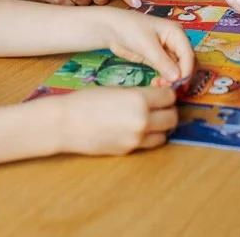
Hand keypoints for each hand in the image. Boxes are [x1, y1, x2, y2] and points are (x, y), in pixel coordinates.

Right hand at [58, 87, 178, 154]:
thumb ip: (138, 93)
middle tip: (160, 106)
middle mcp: (142, 120)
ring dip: (162, 126)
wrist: (66, 123)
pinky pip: (150, 144)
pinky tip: (139, 129)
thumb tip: (154, 96)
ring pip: (165, 134)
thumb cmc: (87, 100)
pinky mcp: (129, 150)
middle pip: (172, 117)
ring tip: (151, 119)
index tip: (161, 92)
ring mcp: (136, 138)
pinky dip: (150, 137)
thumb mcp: (116, 89)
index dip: (166, 93)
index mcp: (139, 99)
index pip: (169, 96)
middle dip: (168, 110)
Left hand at [98, 8, 194, 85]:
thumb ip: (162, 61)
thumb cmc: (130, 29)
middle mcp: (175, 42)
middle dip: (179, 76)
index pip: (188, 54)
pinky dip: (164, 80)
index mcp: (176, 32)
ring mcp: (166, 51)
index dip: (186, 70)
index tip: (179, 84)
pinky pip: (166, 73)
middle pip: (185, 63)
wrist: (111, 29)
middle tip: (169, 88)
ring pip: (176, 70)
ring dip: (171, 80)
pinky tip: (156, 84)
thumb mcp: (146, 45)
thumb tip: (178, 78)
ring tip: (159, 86)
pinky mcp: (158, 60)